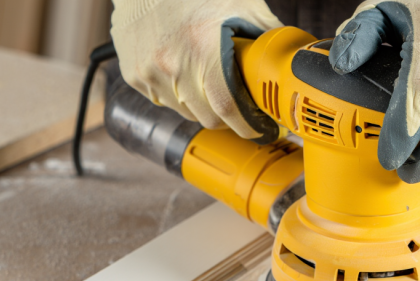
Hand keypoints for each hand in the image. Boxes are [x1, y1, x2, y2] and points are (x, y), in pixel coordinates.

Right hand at [111, 0, 282, 142]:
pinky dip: (179, 96)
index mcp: (202, 47)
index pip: (228, 109)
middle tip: (239, 104)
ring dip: (202, 106)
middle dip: (229, 117)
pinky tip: (185, 73)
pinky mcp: (133, 74)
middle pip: (209, 118)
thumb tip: (287, 63)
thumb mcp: (240, 5)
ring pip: (187, 113)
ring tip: (209, 81)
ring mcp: (148, 71)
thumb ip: (265, 37)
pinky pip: (164, 102)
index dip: (247, 126)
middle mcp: (172, 63)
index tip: (259, 129)